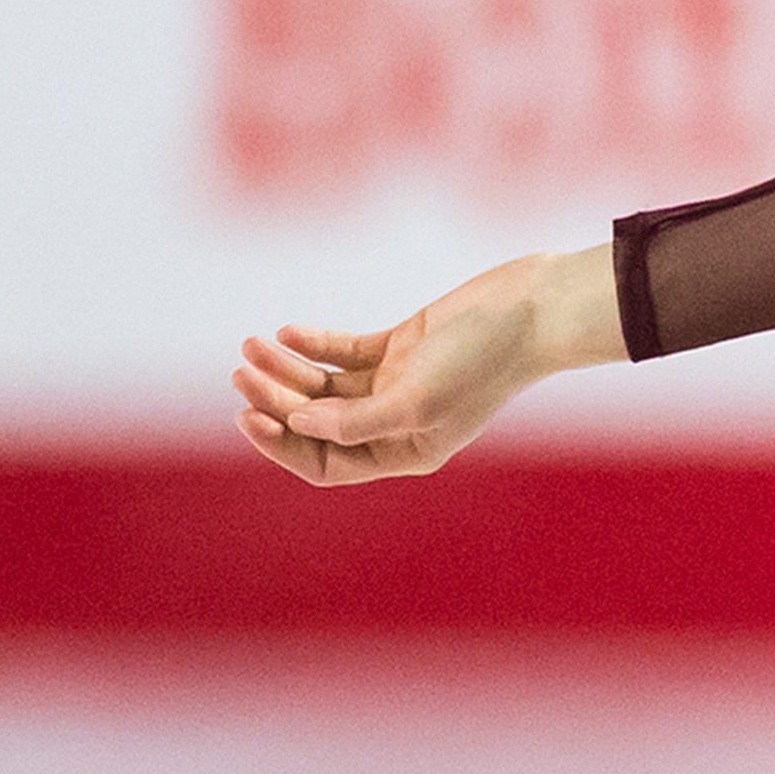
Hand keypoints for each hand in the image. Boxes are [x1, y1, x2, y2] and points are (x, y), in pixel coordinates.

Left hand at [231, 247, 608, 485]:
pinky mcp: (400, 346)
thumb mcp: (417, 398)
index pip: (326, 463)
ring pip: (322, 385)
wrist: (533, 310)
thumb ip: (357, 419)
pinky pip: (341, 352)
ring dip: (284, 368)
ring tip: (252, 343)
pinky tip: (287, 332)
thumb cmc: (484, 359)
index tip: (249, 416)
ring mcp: (397, 383)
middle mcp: (397, 423)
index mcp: (405, 451)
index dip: (282, 445)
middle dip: (274, 398)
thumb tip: (302, 423)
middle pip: (316, 421)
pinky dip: (311, 344)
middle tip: (240, 370)